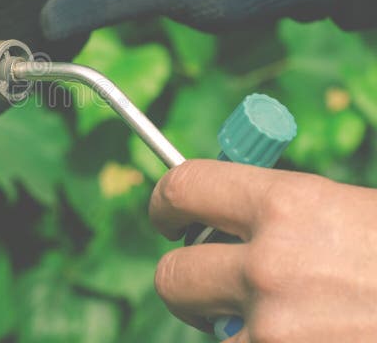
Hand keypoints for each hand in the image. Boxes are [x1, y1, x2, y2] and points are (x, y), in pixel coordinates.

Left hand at [150, 159, 376, 341]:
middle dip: (185, 281)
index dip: (164, 203)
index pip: (183, 187)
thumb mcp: (350, 210)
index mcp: (287, 203)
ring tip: (282, 321)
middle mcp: (268, 264)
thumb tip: (230, 213)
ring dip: (230, 325)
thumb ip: (283, 211)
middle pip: (171, 274)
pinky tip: (305, 339)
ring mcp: (271, 327)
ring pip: (207, 328)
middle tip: (205, 287)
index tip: (168, 219)